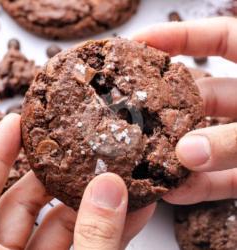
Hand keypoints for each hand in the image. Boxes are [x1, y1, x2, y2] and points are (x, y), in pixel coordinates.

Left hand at [0, 114, 154, 249]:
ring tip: (118, 176)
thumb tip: (109, 187)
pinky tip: (133, 210)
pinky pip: (84, 241)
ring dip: (93, 202)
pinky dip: (106, 228)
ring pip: (60, 223)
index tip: (18, 121)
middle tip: (83, 149)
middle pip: (27, 201)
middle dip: (59, 174)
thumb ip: (92, 235)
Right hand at [134, 17, 236, 204]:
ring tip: (141, 157)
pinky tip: (174, 191)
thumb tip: (187, 152)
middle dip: (165, 105)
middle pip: (199, 96)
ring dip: (175, 152)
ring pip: (204, 141)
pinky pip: (221, 177)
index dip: (177, 37)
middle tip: (130, 112)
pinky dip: (199, 186)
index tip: (139, 44)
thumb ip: (236, 139)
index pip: (217, 39)